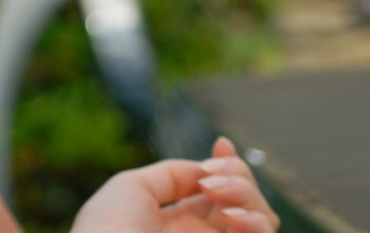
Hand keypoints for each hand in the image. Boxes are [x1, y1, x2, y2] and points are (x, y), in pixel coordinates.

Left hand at [70, 137, 279, 232]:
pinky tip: (231, 217)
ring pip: (263, 221)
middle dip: (239, 177)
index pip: (218, 193)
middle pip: (247, 203)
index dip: (229, 166)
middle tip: (212, 177)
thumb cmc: (106, 231)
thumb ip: (171, 174)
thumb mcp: (130, 189)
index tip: (221, 144)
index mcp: (179, 225)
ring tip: (216, 191)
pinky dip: (255, 224)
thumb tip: (206, 170)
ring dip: (247, 196)